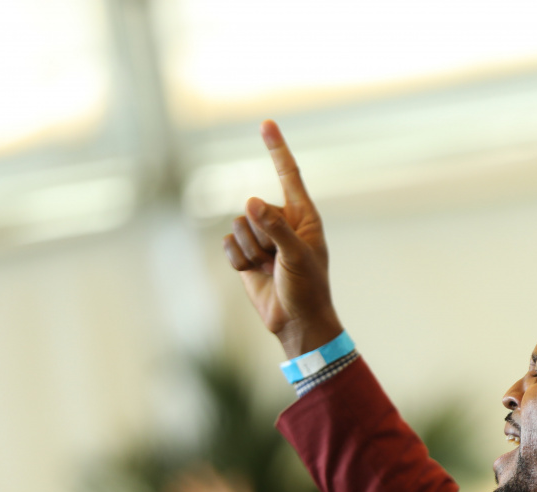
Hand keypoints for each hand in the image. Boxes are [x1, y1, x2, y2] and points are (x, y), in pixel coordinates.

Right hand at [223, 120, 341, 357]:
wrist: (296, 322)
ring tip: (269, 268)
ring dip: (250, 250)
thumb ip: (275, 228)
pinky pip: (228, 244)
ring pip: (237, 225)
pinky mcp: (245, 254)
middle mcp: (281, 222)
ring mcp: (262, 238)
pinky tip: (255, 274)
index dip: (276, 149)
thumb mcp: (297, 256)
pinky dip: (238, 261)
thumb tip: (251, 202)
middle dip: (260, 236)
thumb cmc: (308, 289)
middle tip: (278, 260)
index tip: (266, 123)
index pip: (288, 175)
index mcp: (303, 216)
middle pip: (253, 208)